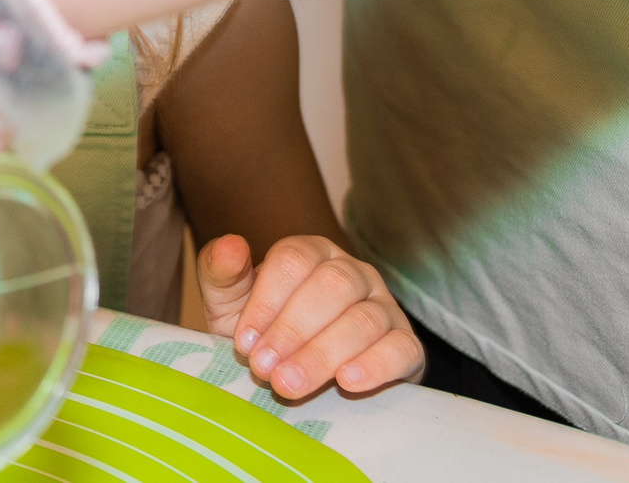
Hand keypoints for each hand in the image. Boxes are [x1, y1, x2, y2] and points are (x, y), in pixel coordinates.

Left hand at [198, 233, 424, 399]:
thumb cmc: (266, 333)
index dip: (267, 300)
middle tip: (264, 368)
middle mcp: (353, 273)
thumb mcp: (232, 305)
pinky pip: (400, 349)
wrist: (304, 375)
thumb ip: (222, 274)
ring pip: (363, 320)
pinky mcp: (406, 344)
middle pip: (331, 287)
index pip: (294, 260)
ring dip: (322, 354)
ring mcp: (385, 306)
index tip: (243, 342)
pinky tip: (348, 382)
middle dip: (293, 330)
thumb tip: (230, 244)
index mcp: (312, 253)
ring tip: (290, 384)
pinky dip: (375, 365)